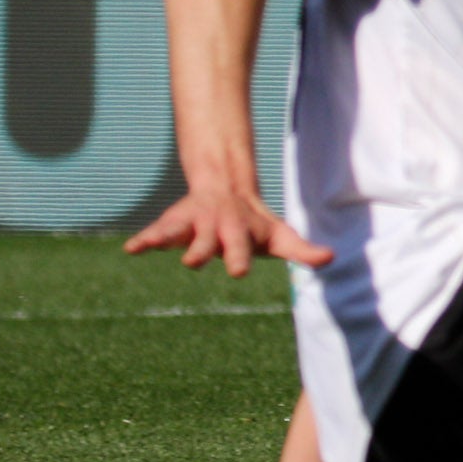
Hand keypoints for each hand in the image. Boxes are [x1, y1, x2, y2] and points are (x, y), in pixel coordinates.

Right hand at [124, 183, 328, 276]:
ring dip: (164, 238)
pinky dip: (143, 239)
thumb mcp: (279, 236)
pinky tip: (130, 249)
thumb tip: (332, 258)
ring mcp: (191, 223)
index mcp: (239, 232)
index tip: (238, 272)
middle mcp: (214, 226)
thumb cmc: (255, 223)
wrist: (228, 189)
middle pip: (206, 241)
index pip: (240, 248)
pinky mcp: (172, 224)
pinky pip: (154, 232)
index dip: (239, 258)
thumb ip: (302, 250)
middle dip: (201, 250)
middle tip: (193, 262)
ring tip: (146, 246)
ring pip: (176, 230)